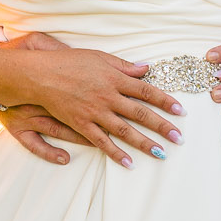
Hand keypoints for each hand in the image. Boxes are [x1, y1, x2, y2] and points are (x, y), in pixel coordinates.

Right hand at [0, 38, 184, 169]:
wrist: (39, 74)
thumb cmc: (68, 62)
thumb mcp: (98, 57)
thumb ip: (123, 66)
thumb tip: (145, 69)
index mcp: (114, 78)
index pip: (146, 90)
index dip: (165, 101)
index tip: (181, 111)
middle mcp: (108, 96)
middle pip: (140, 113)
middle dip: (162, 126)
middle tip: (179, 138)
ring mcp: (95, 112)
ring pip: (125, 131)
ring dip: (144, 143)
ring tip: (161, 154)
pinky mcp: (81, 124)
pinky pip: (101, 142)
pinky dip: (116, 153)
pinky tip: (129, 163)